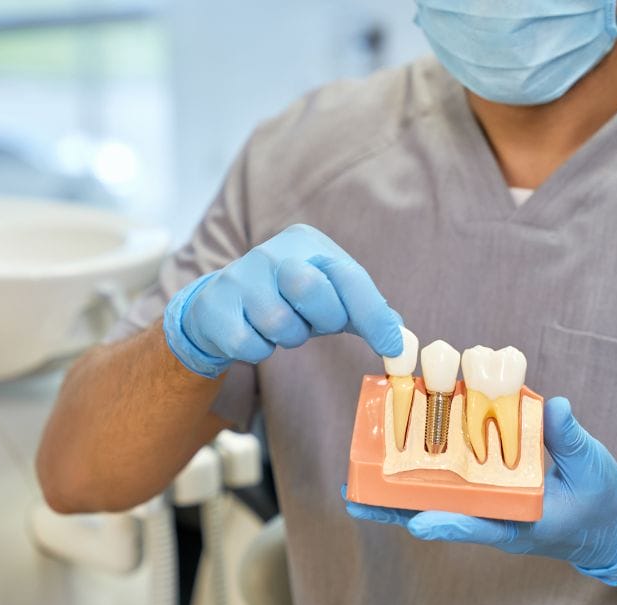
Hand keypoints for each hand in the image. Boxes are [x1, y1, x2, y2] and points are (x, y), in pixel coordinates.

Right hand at [164, 224, 402, 377]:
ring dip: (289, 337)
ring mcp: (239, 277)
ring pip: (280, 323)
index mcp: (306, 242)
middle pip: (311, 289)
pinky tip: (253, 334)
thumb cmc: (286, 300)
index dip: (372, 313)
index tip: (391, 346)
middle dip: (322, 318)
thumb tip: (401, 338)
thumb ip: (366, 312)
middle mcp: (270, 252)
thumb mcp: (329, 297)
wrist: (220, 306)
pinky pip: (251, 344)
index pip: (347, 274)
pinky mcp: (216, 308)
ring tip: (280, 326)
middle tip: (314, 323)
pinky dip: (259, 350)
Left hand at [345, 397, 616, 585]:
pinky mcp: (487, 491)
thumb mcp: (592, 468)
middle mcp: (496, 515)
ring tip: (357, 483)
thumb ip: (570, 439)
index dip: (449, 524)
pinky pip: (448, 484)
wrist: (610, 524)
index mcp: (521, 521)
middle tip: (355, 499)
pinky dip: (422, 472)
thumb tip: (554, 406)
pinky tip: (394, 456)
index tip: (418, 523)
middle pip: (439, 514)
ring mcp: (488, 504)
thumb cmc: (602, 501)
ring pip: (436, 500)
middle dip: (397, 509)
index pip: (480, 524)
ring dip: (398, 491)